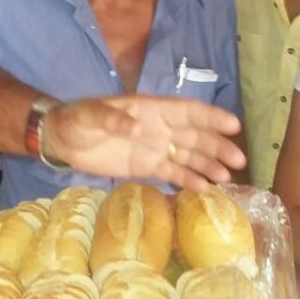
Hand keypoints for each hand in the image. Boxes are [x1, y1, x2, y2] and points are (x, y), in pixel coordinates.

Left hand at [44, 96, 244, 190]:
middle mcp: (159, 128)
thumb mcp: (91, 116)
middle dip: (218, 146)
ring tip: (227, 178)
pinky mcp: (147, 166)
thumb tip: (138, 127)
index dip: (210, 117)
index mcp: (151, 109)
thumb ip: (113, 120)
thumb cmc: (77, 120)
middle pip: (195, 136)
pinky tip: (204, 189)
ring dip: (209, 165)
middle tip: (238, 160)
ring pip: (189, 156)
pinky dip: (189, 179)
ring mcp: (155, 148)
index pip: (187, 112)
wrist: (61, 140)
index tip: (233, 125)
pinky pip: (173, 173)